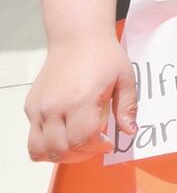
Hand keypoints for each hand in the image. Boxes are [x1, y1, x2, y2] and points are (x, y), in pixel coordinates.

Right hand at [25, 37, 136, 163]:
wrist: (76, 38)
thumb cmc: (104, 56)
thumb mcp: (125, 79)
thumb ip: (127, 108)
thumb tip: (129, 132)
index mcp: (81, 101)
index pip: (83, 140)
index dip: (97, 148)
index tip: (108, 143)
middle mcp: (55, 107)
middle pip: (61, 150)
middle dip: (81, 155)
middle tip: (93, 145)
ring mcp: (39, 108)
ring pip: (40, 150)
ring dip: (60, 155)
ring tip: (76, 145)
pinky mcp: (30, 106)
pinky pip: (32, 137)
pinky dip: (46, 144)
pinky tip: (64, 134)